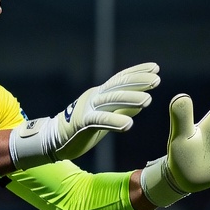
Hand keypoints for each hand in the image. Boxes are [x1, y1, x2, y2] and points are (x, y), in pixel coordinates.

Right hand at [8, 62, 159, 169]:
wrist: (52, 141)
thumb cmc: (80, 130)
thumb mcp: (104, 116)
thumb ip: (121, 108)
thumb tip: (142, 101)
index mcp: (99, 94)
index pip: (120, 79)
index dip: (137, 72)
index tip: (155, 68)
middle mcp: (93, 97)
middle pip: (117, 86)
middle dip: (138, 82)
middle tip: (157, 80)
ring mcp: (86, 108)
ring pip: (110, 100)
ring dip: (129, 99)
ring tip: (148, 100)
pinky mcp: (80, 123)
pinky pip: (99, 121)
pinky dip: (114, 121)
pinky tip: (129, 125)